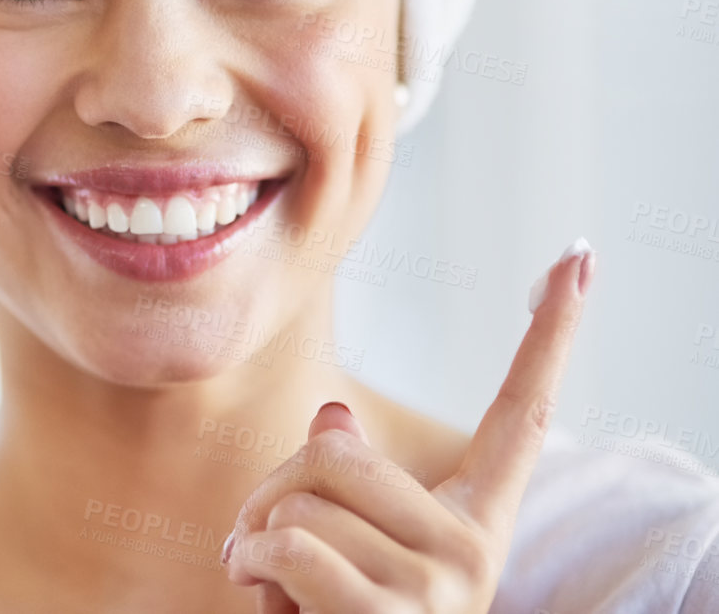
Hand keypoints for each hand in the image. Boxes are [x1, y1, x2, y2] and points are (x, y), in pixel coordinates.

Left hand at [222, 241, 594, 612]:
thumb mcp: (341, 545)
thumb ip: (344, 483)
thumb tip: (335, 420)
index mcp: (473, 521)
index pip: (522, 414)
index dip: (552, 333)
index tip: (582, 255)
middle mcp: (474, 552)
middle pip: (335, 452)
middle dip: (271, 491)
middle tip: (267, 548)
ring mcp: (441, 592)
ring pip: (299, 503)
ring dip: (253, 546)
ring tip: (279, 595)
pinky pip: (288, 551)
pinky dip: (250, 573)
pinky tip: (270, 610)